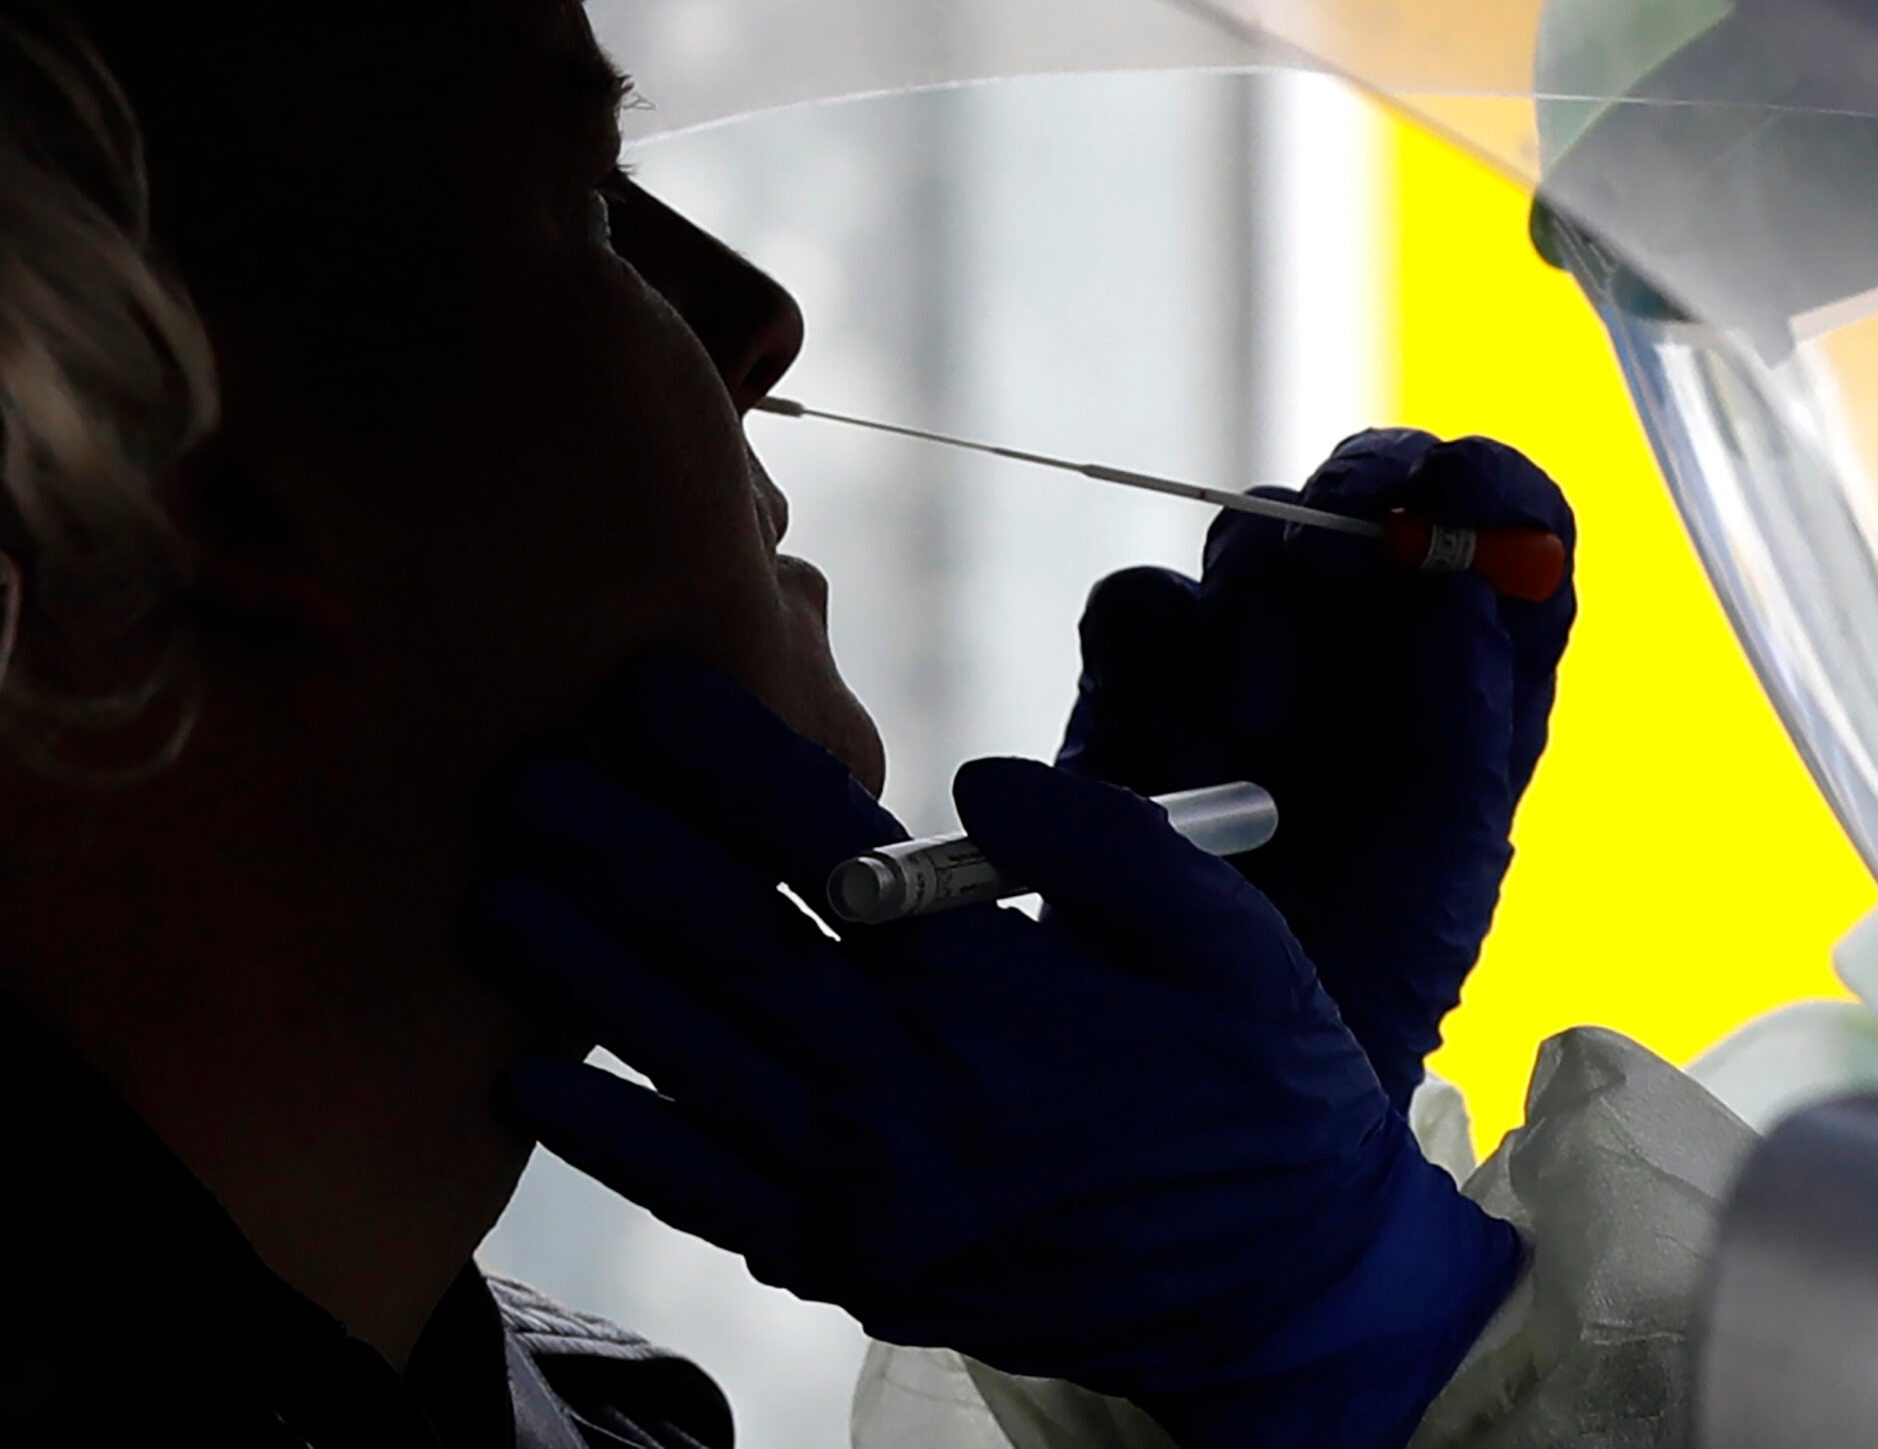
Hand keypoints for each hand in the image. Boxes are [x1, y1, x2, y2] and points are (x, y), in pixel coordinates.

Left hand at [471, 656, 1520, 1448]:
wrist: (1280, 1293)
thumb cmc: (1262, 1092)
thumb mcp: (1228, 942)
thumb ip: (1105, 847)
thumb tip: (977, 779)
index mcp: (992, 999)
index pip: (827, 852)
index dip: (730, 759)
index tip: (651, 685)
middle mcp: (904, 1094)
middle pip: (726, 951)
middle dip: (617, 853)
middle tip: (527, 776)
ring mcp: (865, 1190)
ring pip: (691, 1063)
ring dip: (585, 975)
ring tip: (497, 896)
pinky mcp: (852, 1259)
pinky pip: (705, 1196)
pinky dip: (614, 1142)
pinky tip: (532, 1085)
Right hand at [1059, 429, 1575, 1109]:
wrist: (1228, 1063)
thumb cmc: (1372, 965)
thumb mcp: (1450, 849)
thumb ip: (1462, 712)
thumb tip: (1456, 578)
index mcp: (1476, 664)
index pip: (1509, 520)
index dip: (1492, 486)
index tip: (1467, 493)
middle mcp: (1371, 636)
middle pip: (1373, 490)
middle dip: (1360, 501)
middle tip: (1342, 562)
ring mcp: (1253, 649)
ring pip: (1249, 533)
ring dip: (1258, 605)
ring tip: (1257, 730)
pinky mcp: (1141, 685)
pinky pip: (1137, 608)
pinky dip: (1156, 667)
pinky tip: (1186, 765)